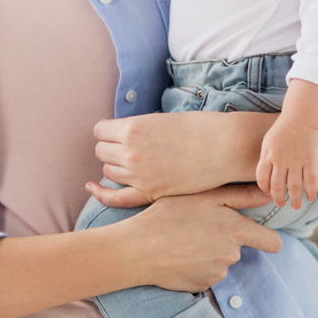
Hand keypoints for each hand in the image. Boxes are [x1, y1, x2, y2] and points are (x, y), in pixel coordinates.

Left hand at [90, 111, 240, 202]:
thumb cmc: (198, 128)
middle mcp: (129, 152)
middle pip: (101, 151)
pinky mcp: (149, 193)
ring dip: (116, 166)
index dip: (108, 132)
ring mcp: (138, 175)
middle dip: (111, 148)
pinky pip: (114, 197)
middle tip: (130, 148)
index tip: (118, 134)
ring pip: (108, 171)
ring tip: (136, 163)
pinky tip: (92, 187)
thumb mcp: (160, 119)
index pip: (100, 131)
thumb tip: (122, 137)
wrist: (224, 147)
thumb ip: (138, 130)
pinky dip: (100, 193)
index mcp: (132, 128)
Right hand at [116, 185, 281, 292]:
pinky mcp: (201, 286)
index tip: (259, 236)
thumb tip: (269, 195)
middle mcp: (231, 256)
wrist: (139, 249)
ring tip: (183, 241)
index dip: (268, 238)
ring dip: (207, 253)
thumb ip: (242, 196)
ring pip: (220, 261)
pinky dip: (195, 267)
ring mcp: (216, 274)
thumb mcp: (205, 196)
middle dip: (223, 240)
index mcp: (236, 231)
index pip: (272, 243)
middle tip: (196, 227)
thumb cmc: (170, 215)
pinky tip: (178, 256)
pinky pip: (205, 275)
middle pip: (238, 249)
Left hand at [257, 112, 317, 208]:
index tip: (267, 192)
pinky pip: (310, 180)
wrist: (302, 115)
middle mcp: (281, 160)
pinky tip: (310, 198)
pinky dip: (310, 191)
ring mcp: (296, 161)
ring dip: (295, 199)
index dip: (264, 187)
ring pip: (293, 187)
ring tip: (296, 207)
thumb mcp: (269, 140)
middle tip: (280, 204)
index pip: (262, 177)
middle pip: (277, 185)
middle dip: (278, 198)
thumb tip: (267, 173)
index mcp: (268, 154)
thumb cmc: (285, 127)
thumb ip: (267, 156)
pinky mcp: (311, 160)